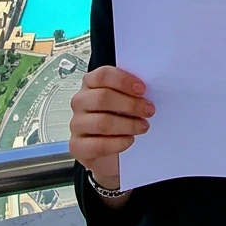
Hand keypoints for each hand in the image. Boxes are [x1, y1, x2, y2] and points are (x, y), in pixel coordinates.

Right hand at [68, 65, 154, 189]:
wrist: (108, 150)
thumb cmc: (117, 119)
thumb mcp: (123, 101)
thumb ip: (130, 92)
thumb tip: (149, 90)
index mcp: (90, 84)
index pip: (102, 75)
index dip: (123, 81)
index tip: (142, 89)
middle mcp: (80, 102)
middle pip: (102, 98)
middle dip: (130, 104)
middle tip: (148, 110)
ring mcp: (76, 124)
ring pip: (102, 122)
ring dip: (127, 125)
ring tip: (143, 126)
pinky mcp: (77, 146)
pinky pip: (98, 145)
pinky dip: (118, 143)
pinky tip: (129, 140)